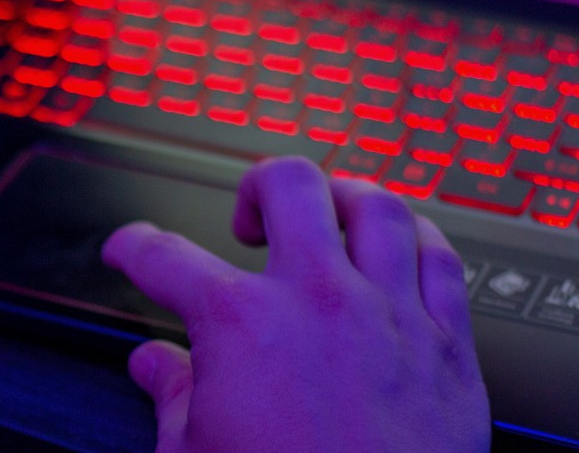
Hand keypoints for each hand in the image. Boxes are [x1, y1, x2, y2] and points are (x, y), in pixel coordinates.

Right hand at [103, 156, 489, 451]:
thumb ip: (170, 395)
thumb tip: (151, 365)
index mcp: (240, 324)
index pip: (165, 257)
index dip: (133, 247)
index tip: (131, 250)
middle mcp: (318, 301)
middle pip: (287, 183)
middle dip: (255, 187)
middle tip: (246, 221)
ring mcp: (389, 317)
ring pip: (376, 206)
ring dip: (341, 198)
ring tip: (325, 213)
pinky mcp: (448, 348)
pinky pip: (443, 260)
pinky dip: (418, 239)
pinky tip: (399, 248)